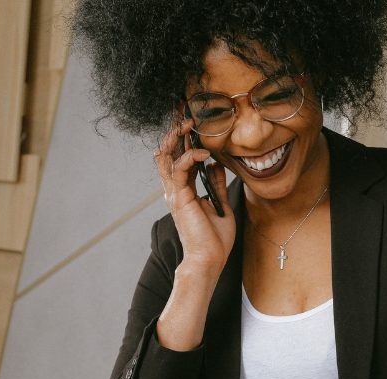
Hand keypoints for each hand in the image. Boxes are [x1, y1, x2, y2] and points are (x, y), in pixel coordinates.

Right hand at [154, 117, 234, 274]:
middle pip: (167, 151)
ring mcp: (174, 193)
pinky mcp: (180, 197)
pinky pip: (180, 168)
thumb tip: (216, 165)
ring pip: (166, 155)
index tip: (190, 118)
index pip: (177, 156)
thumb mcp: (220, 205)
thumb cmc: (215, 240)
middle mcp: (174, 189)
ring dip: (177, 136)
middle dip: (174, 129)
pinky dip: (191, 155)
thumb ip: (216, 185)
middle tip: (183, 109)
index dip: (181, 137)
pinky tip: (205, 152)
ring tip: (190, 122)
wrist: (209, 260)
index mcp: (182, 190)